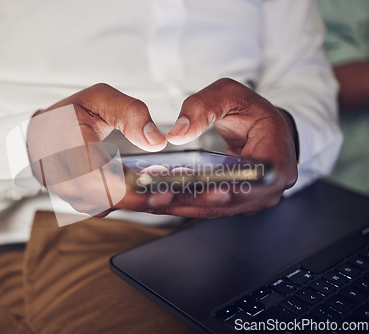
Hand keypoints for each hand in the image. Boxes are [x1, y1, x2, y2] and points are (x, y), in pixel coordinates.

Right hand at [25, 83, 171, 215]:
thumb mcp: (100, 98)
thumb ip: (131, 114)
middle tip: (172, 192)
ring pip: (108, 207)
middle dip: (142, 199)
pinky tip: (145, 188)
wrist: (41, 132)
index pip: (96, 182)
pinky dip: (126, 200)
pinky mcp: (78, 200)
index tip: (159, 191)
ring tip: (163, 187)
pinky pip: (105, 206)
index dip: (129, 192)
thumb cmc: (69, 114)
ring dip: (136, 201)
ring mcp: (69, 193)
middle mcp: (64, 178)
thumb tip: (156, 141)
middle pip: (106, 201)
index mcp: (67, 148)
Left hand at [156, 78, 298, 217]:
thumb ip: (202, 108)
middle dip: (194, 201)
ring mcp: (255, 198)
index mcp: (277, 156)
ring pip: (217, 208)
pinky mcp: (239, 203)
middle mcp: (270, 185)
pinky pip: (212, 206)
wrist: (264, 125)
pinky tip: (161, 199)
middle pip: (230, 201)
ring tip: (154, 200)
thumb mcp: (228, 94)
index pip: (257, 180)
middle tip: (160, 197)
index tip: (202, 190)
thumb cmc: (251, 109)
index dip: (229, 188)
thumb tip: (176, 135)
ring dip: (185, 205)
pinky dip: (187, 203)